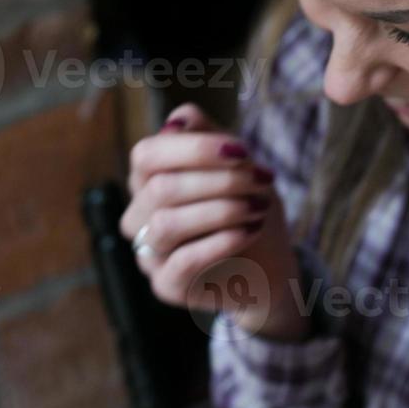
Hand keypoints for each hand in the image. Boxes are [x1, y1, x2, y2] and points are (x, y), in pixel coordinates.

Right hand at [119, 102, 309, 340]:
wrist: (269, 266)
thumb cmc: (248, 208)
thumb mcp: (237, 166)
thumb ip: (208, 137)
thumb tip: (178, 121)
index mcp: (148, 180)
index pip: (147, 155)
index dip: (193, 148)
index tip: (242, 150)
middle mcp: (139, 216)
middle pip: (160, 188)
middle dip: (219, 180)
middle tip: (263, 180)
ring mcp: (149, 254)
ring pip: (165, 224)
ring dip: (221, 210)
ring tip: (260, 207)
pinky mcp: (167, 286)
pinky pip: (182, 262)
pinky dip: (221, 242)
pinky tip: (251, 230)